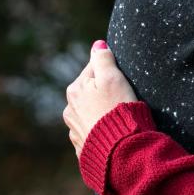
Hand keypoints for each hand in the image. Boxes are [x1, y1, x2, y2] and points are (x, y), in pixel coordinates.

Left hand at [63, 40, 137, 158]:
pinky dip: (101, 131)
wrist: (119, 149)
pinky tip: (113, 133)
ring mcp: (75, 130)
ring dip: (101, 113)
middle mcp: (70, 110)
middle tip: (123, 99)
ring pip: (90, 113)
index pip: (93, 70)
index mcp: (75, 90)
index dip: (111, 72)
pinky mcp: (83, 147)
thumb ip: (103, 59)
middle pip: (90, 92)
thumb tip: (98, 45)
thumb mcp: (113, 78)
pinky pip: (93, 133)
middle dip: (104, 93)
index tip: (122, 81)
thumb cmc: (118, 110)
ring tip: (118, 118)